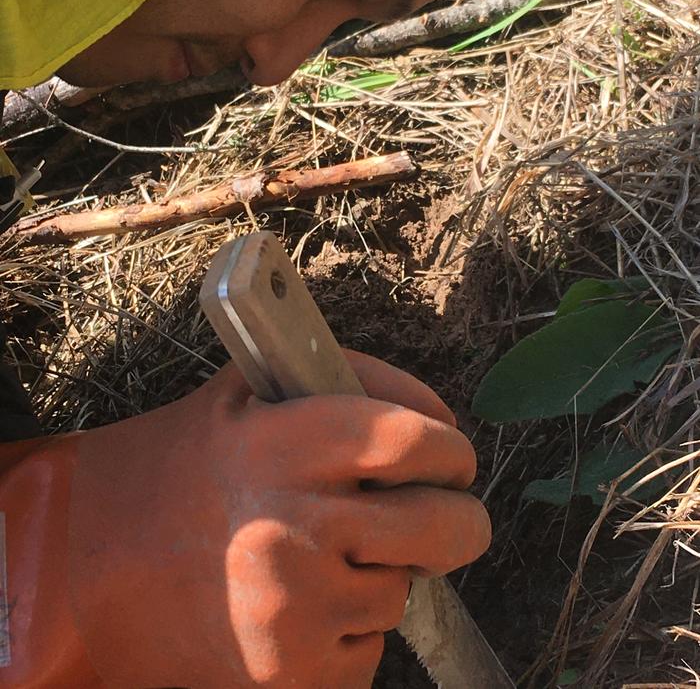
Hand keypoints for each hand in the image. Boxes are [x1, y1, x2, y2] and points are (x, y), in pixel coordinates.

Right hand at [65, 351, 489, 687]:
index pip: (416, 439)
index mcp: (286, 444)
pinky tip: (299, 604)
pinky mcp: (291, 675)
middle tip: (444, 512)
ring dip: (382, 575)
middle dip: (460, 520)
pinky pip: (369, 649)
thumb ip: (338, 381)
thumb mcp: (245, 394)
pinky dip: (350, 628)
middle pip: (447, 526)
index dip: (450, 448)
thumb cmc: (181, 468)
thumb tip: (433, 413)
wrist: (92, 568)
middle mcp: (295, 527)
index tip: (451, 457)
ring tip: (318, 557)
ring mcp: (296, 610)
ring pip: (404, 592)